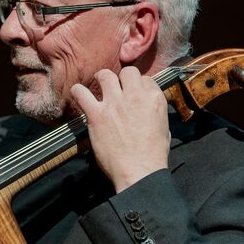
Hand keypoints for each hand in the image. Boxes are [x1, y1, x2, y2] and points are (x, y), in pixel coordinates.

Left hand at [70, 66, 171, 192]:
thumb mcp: (165, 128)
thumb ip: (156, 113)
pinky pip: (81, 93)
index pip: (144, 79)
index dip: (137, 87)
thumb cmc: (153, 155)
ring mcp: (114, 104)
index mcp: (154, 99)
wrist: (139, 171)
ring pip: (105, 75)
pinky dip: (78, 92)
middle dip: (122, 79)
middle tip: (116, 90)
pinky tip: (79, 95)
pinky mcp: (97, 115)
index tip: (132, 96)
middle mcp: (135, 96)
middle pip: (127, 72)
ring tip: (99, 88)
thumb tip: (149, 109)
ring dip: (102, 80)